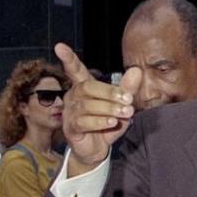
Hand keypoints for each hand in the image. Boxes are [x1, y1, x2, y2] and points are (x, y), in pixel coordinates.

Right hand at [54, 43, 140, 175]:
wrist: (99, 149)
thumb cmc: (107, 124)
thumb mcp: (121, 105)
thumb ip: (128, 88)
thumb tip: (136, 70)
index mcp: (84, 87)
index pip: (75, 70)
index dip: (68, 59)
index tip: (59, 46)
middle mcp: (73, 96)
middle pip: (88, 87)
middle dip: (110, 92)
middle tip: (129, 100)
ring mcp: (70, 112)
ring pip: (87, 105)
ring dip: (110, 108)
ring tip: (126, 113)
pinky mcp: (70, 128)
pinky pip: (83, 122)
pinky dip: (100, 121)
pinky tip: (112, 123)